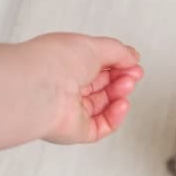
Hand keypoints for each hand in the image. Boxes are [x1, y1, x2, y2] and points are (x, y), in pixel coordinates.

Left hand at [25, 33, 143, 143]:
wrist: (42, 88)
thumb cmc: (56, 62)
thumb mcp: (94, 45)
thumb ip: (118, 51)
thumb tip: (133, 57)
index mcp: (67, 63)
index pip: (97, 66)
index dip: (118, 64)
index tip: (133, 63)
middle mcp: (67, 86)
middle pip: (103, 86)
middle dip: (122, 79)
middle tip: (132, 75)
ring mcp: (72, 109)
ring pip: (105, 106)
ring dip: (120, 95)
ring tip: (125, 86)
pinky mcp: (77, 130)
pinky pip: (103, 126)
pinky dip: (116, 116)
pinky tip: (121, 104)